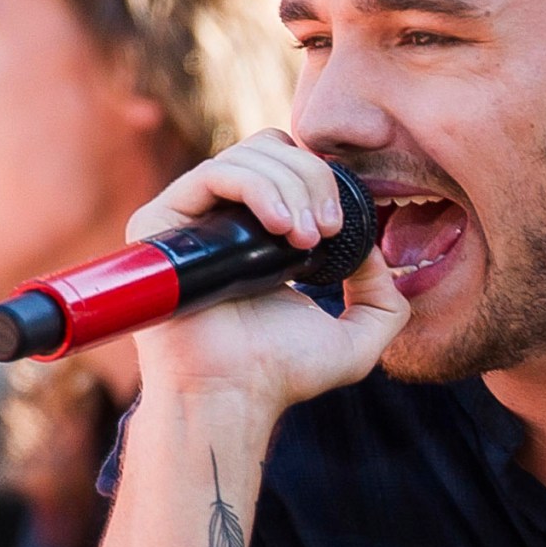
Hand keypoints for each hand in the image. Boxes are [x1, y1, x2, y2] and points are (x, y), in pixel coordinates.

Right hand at [126, 130, 408, 419]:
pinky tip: (282, 229)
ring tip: (306, 239)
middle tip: (325, 231)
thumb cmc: (283, 374)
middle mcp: (219, 218)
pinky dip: (259, 190)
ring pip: (247, 156)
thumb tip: (374, 249)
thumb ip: (384, 297)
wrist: (233, 396)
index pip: (286, 163)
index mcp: (256, 231)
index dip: (319, 178)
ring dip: (291, 187)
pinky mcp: (160, 222)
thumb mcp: (359, 336)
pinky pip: (214, 174)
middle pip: (270, 150)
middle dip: (311, 180)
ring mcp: (188, 217)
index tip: (338, 226)